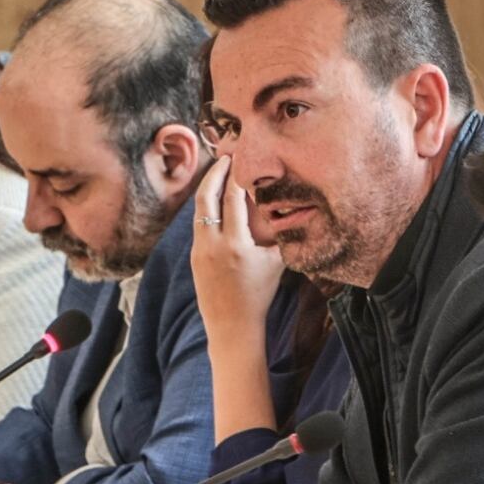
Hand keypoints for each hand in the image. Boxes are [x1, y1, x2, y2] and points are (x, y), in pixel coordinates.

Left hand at [188, 157, 282, 347]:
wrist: (232, 325)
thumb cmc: (260, 294)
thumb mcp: (275, 262)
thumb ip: (279, 233)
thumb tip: (290, 207)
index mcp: (236, 245)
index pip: (234, 199)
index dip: (237, 175)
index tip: (242, 159)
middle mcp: (213, 245)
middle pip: (207, 197)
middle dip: (215, 174)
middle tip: (224, 157)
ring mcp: (199, 251)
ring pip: (199, 210)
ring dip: (208, 189)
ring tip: (218, 174)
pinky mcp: (193, 257)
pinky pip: (199, 225)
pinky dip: (206, 208)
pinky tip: (215, 202)